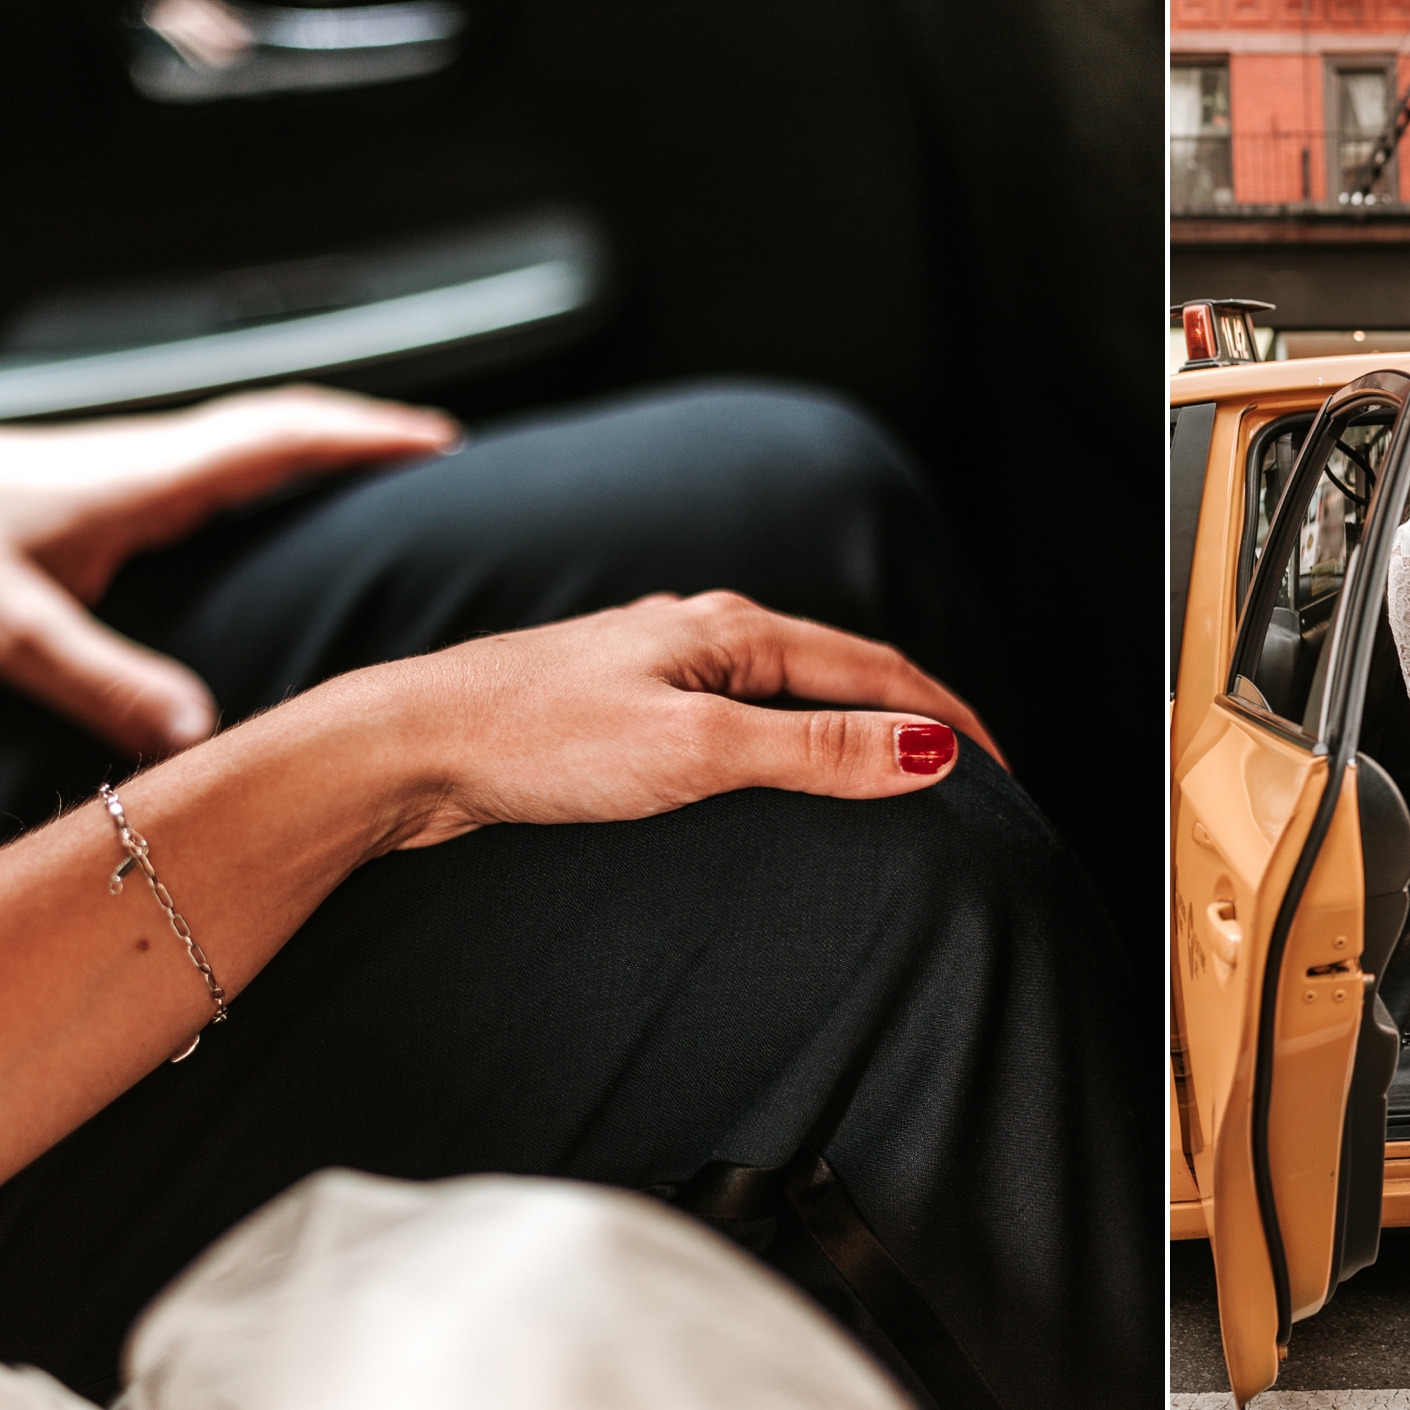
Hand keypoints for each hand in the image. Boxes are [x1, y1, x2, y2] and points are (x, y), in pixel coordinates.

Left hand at [0, 386, 459, 758]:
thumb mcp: (10, 629)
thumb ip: (104, 680)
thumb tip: (196, 732)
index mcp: (150, 480)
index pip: (279, 438)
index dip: (363, 438)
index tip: (435, 443)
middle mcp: (157, 460)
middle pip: (286, 421)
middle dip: (368, 429)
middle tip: (441, 447)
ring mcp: (144, 465)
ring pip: (260, 430)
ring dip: (330, 436)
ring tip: (393, 458)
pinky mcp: (128, 482)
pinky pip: (233, 454)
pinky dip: (286, 456)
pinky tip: (294, 487)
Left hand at [377, 589, 1005, 848]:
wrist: (404, 748)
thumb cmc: (535, 742)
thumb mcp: (698, 752)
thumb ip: (817, 753)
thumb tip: (930, 751)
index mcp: (734, 629)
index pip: (880, 669)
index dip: (949, 721)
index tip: (1004, 772)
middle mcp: (704, 633)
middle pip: (842, 671)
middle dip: (913, 718)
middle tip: (969, 778)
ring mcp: (662, 667)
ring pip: (789, 692)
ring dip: (852, 728)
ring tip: (894, 779)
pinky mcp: (624, 708)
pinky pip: (741, 719)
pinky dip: (792, 745)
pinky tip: (780, 776)